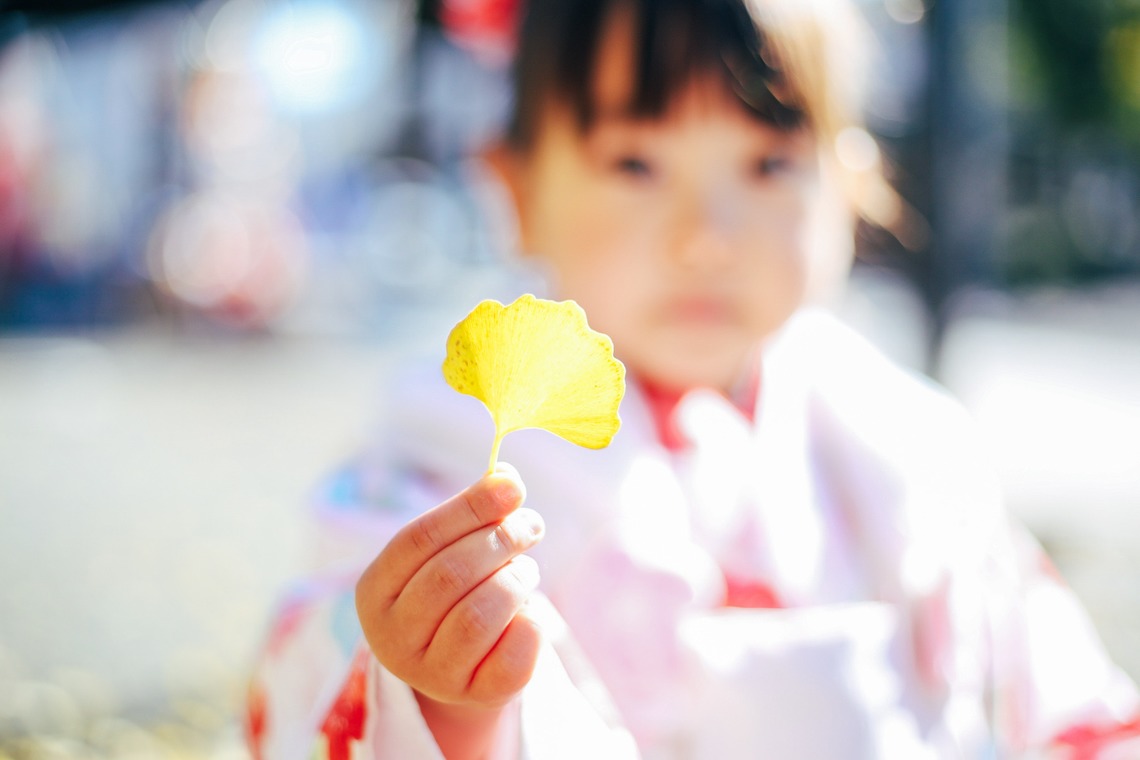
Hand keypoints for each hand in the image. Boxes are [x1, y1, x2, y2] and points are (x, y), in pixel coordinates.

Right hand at [355, 463, 543, 754]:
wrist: (462, 666)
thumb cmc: (455, 591)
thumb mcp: (451, 549)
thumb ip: (475, 513)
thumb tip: (507, 478)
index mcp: (374, 591)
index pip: (417, 538)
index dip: (468, 508)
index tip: (512, 487)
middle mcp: (392, 637)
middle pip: (449, 575)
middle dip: (500, 540)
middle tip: (532, 526)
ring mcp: (430, 674)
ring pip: (479, 615)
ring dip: (516, 580)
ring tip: (528, 570)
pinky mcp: (475, 695)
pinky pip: (512, 656)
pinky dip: (531, 624)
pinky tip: (531, 612)